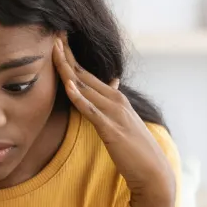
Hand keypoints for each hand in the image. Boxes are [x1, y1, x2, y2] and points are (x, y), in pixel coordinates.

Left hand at [54, 36, 174, 206]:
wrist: (153, 172)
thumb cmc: (135, 148)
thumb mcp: (124, 119)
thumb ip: (114, 100)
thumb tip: (113, 80)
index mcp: (115, 97)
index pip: (87, 72)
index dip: (71, 56)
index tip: (58, 39)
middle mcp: (115, 100)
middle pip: (84, 74)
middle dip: (67, 54)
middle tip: (53, 35)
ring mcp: (114, 113)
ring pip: (86, 87)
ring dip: (68, 69)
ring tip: (54, 51)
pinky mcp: (112, 129)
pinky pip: (92, 110)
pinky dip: (80, 97)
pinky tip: (69, 86)